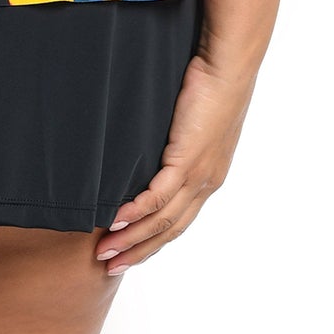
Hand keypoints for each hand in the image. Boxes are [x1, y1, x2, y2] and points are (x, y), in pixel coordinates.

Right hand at [93, 47, 256, 275]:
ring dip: (132, 239)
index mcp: (210, 177)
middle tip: (110, 267)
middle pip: (170, 231)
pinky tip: (114, 221)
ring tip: (105, 252)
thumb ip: (174, 139)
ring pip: (163, 220)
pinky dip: (135, 212)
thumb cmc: (210, 83)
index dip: (153, 241)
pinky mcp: (187, 161)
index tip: (128, 253)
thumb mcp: (190, 119)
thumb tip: (149, 143)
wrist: (228, 66)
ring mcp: (198, 175)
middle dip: (139, 251)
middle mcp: (206, 183)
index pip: (179, 221)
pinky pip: (157, 196)